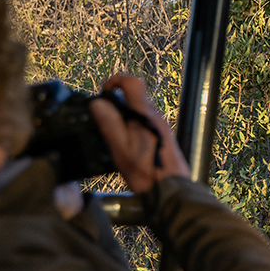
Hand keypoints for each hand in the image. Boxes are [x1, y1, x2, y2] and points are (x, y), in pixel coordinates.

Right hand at [90, 74, 190, 193]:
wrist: (171, 189)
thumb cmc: (146, 172)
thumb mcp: (120, 149)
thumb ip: (110, 124)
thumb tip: (98, 103)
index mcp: (145, 114)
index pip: (134, 83)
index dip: (116, 80)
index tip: (104, 90)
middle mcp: (156, 116)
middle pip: (135, 97)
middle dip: (116, 102)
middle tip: (102, 118)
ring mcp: (161, 125)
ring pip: (139, 111)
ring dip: (123, 116)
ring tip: (111, 135)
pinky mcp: (162, 136)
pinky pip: (144, 122)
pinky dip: (131, 126)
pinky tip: (124, 144)